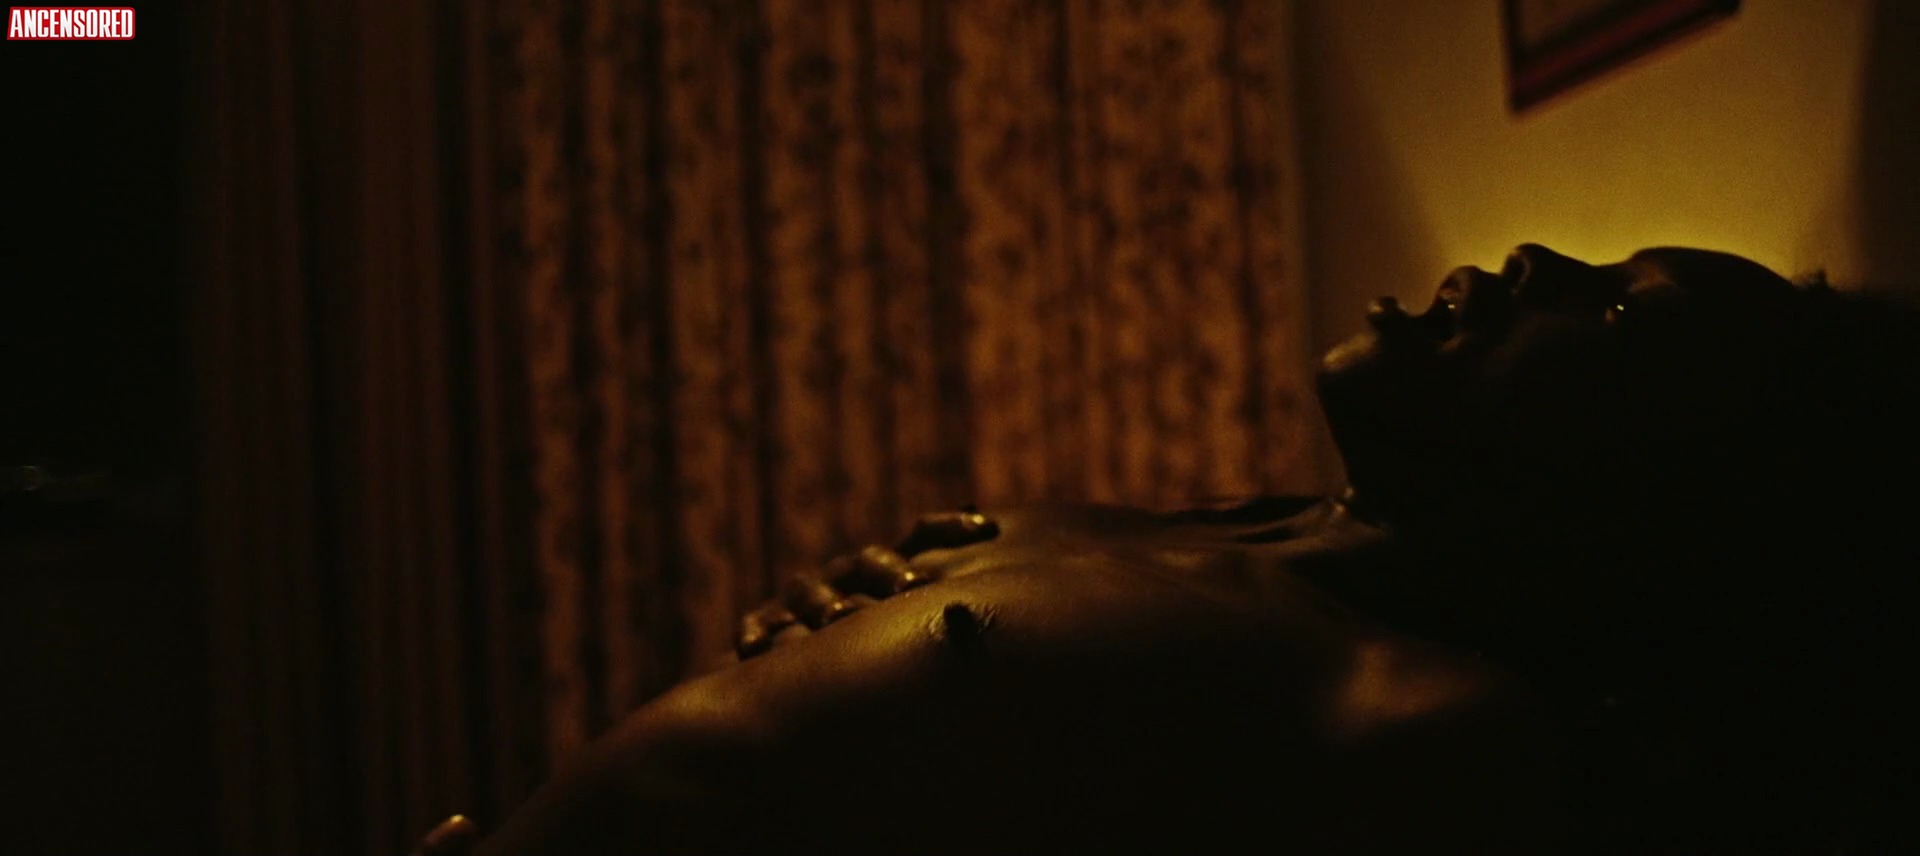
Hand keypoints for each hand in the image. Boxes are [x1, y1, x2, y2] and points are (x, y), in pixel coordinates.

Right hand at [735, 510, 999, 659]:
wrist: (790, 665)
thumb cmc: (863, 640)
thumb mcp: (904, 618)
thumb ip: (950, 603)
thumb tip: (1013, 577)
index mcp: (884, 566)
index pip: (921, 534)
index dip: (952, 527)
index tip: (989, 528)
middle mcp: (844, 575)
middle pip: (868, 562)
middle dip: (891, 571)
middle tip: (915, 585)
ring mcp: (800, 600)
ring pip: (811, 593)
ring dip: (826, 603)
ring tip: (840, 616)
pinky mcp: (763, 628)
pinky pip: (757, 628)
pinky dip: (756, 635)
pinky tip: (756, 649)